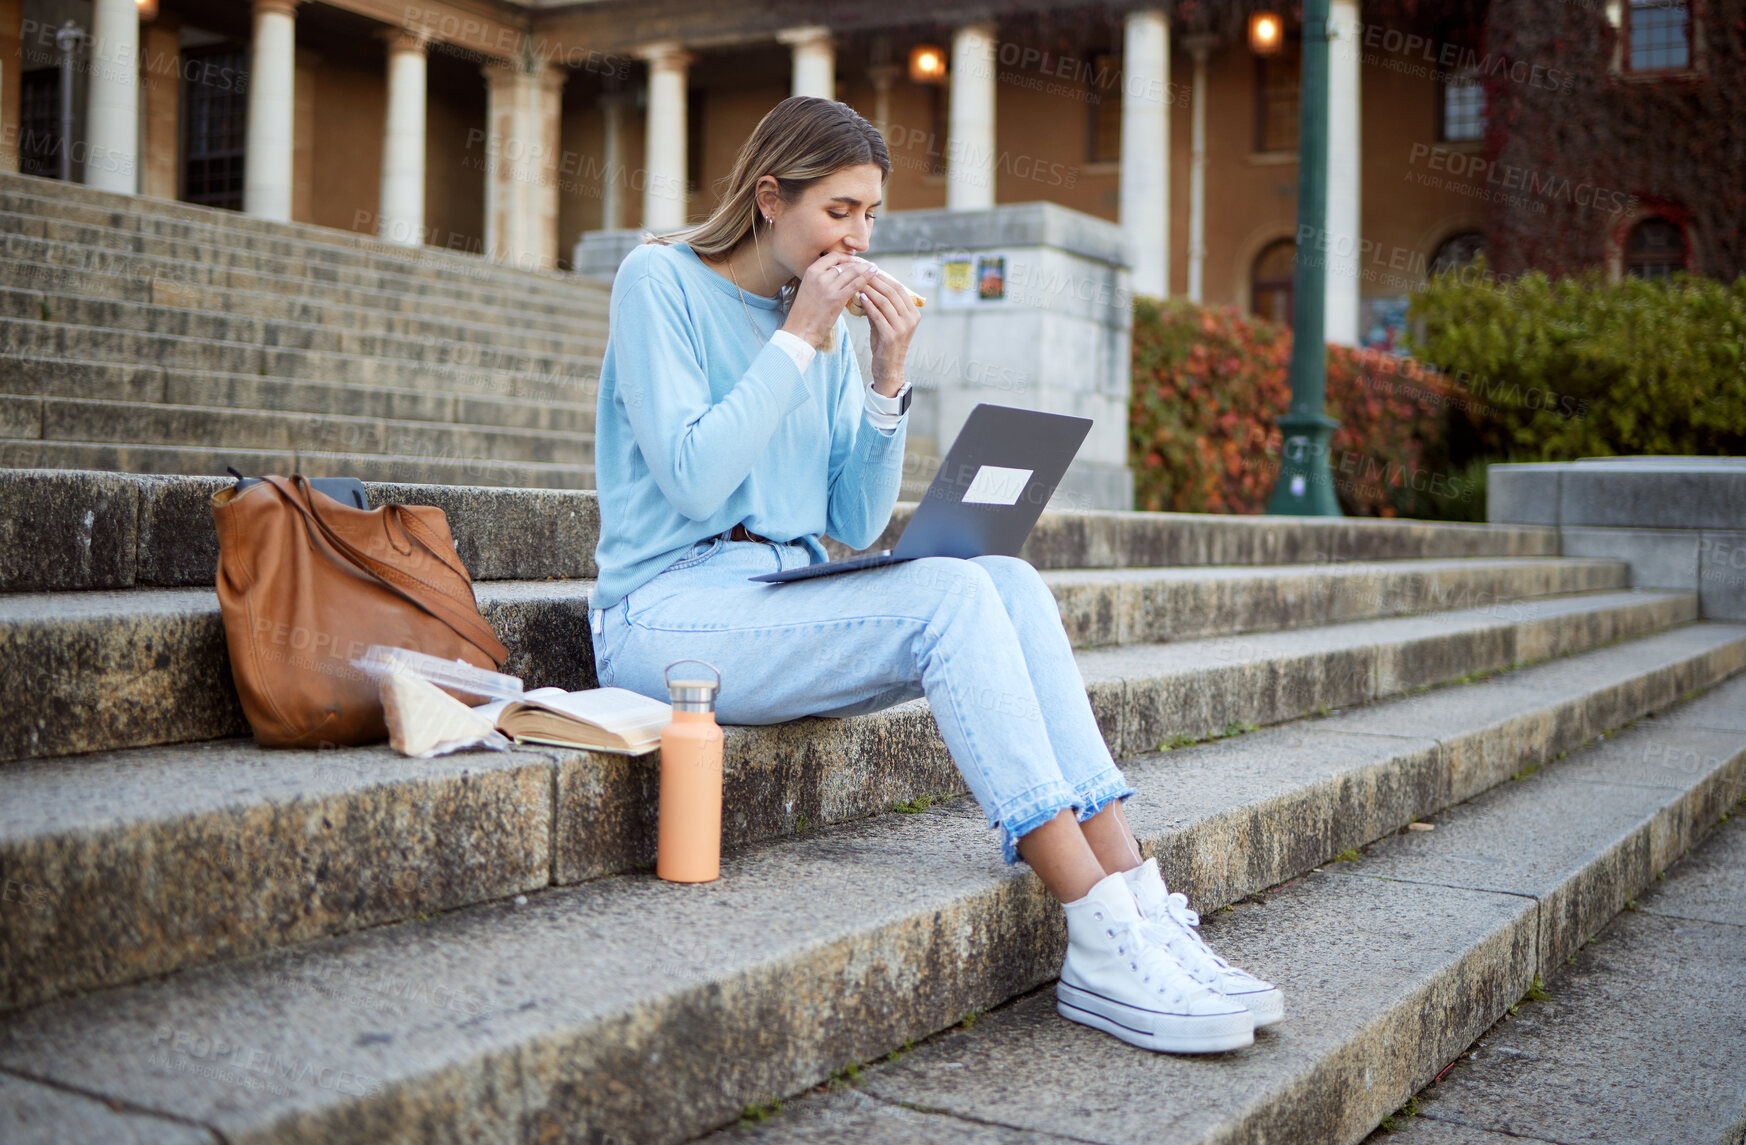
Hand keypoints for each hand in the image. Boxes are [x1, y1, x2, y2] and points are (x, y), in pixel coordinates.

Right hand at [782, 252, 877, 350]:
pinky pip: (856, 284)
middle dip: (859, 264)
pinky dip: (867, 279)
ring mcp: (828, 287)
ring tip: (875, 269)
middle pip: (845, 264)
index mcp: (811, 272)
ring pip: (852, 272)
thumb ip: (821, 279)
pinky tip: (874, 276)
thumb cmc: (805, 313)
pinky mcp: (837, 299)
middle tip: (869, 265)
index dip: (846, 257)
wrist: (800, 330)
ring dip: (866, 269)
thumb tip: (838, 274)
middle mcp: (819, 276)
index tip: (855, 261)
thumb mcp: (808, 289)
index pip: (833, 256)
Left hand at [856, 266, 921, 392]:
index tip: (869, 270)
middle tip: (861, 272)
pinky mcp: (892, 336)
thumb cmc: (885, 344)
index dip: (884, 277)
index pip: (899, 288)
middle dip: (876, 280)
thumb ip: (881, 306)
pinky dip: (868, 304)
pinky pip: (878, 315)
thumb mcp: (886, 322)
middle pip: (893, 292)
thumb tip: (867, 286)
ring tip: (858, 282)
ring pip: (885, 301)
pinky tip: (859, 297)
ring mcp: (903, 327)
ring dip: (870, 290)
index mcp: (913, 313)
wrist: (888, 368)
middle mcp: (911, 319)